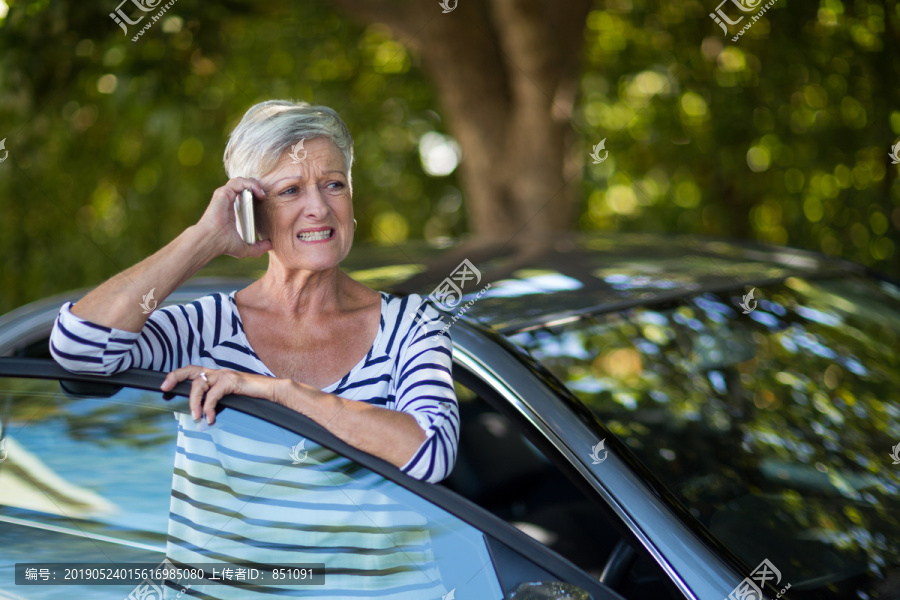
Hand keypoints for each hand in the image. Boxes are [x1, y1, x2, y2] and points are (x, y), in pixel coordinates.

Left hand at [160, 366, 277, 423]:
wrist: (271, 391)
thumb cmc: (251, 396)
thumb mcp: (230, 398)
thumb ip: (216, 400)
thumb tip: (202, 412)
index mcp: (216, 375)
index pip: (193, 371)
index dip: (177, 376)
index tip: (164, 386)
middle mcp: (218, 372)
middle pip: (191, 370)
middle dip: (175, 377)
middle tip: (165, 388)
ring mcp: (224, 375)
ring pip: (199, 384)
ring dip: (194, 402)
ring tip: (196, 416)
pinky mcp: (231, 381)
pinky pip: (213, 394)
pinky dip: (209, 407)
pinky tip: (211, 418)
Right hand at [195, 177, 272, 258]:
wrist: (212, 241)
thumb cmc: (224, 245)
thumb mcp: (246, 248)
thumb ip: (258, 247)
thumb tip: (271, 245)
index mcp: (233, 210)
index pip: (246, 196)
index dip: (257, 195)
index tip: (266, 202)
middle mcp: (229, 201)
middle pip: (244, 186)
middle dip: (257, 187)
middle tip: (265, 197)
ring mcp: (225, 196)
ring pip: (241, 181)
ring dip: (254, 184)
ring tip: (262, 194)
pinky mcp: (223, 193)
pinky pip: (238, 182)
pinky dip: (250, 184)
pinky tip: (258, 192)